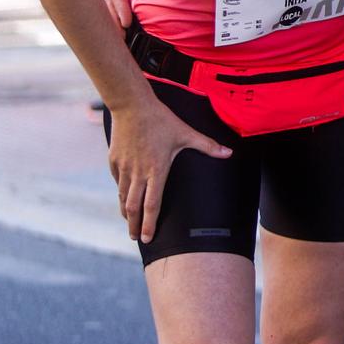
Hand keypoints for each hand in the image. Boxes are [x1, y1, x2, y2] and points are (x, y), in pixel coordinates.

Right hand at [106, 95, 231, 242]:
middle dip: (134, 225)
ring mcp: (124, 167)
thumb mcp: (186, 133)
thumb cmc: (161, 120)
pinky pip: (118, 181)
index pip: (152, 204)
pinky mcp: (114, 160)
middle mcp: (138, 172)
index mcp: (156, 170)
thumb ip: (207, 145)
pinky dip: (121, 192)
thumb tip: (229, 153)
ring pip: (123, 196)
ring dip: (126, 211)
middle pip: (133, 206)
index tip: (148, 237)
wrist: (132, 106)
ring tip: (130, 222)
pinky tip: (124, 197)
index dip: (150, 223)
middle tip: (135, 238)